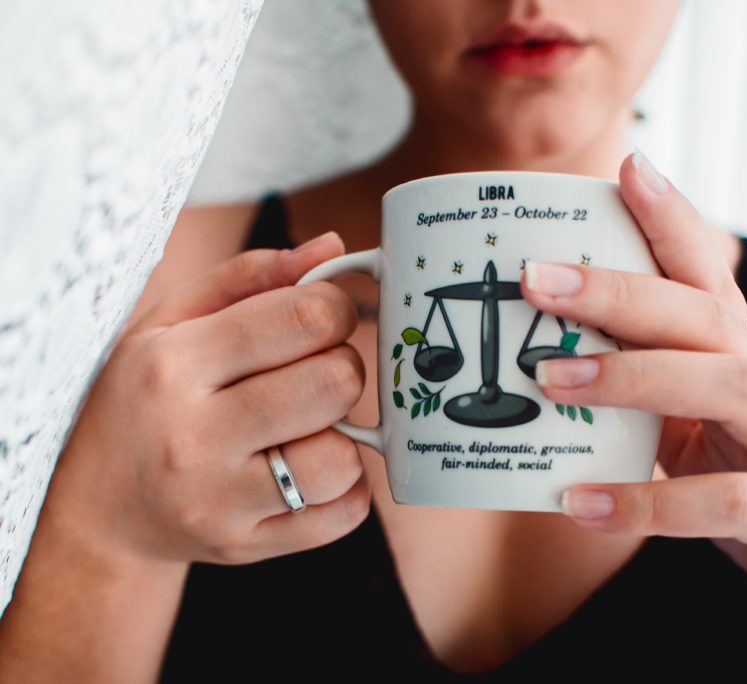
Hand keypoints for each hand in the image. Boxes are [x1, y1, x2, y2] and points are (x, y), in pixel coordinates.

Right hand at [46, 231, 371, 567]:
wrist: (99, 507)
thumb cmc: (144, 397)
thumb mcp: (170, 322)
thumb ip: (250, 278)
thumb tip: (332, 249)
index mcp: (174, 364)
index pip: (305, 317)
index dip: (336, 308)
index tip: (323, 318)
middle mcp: (193, 435)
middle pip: (336, 382)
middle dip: (342, 367)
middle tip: (315, 372)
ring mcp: (220, 501)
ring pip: (342, 458)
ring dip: (343, 435)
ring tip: (309, 426)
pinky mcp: (247, 546)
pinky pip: (345, 515)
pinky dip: (346, 489)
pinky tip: (311, 469)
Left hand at [519, 152, 746, 678]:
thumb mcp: (693, 434)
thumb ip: (642, 398)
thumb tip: (543, 371)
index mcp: (740, 361)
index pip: (710, 276)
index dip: (675, 219)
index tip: (629, 167)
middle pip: (705, 315)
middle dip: (621, 291)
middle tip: (538, 280)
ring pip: (729, 384)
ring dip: (633, 377)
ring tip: (548, 382)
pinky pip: (729, 504)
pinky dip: (651, 503)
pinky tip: (581, 503)